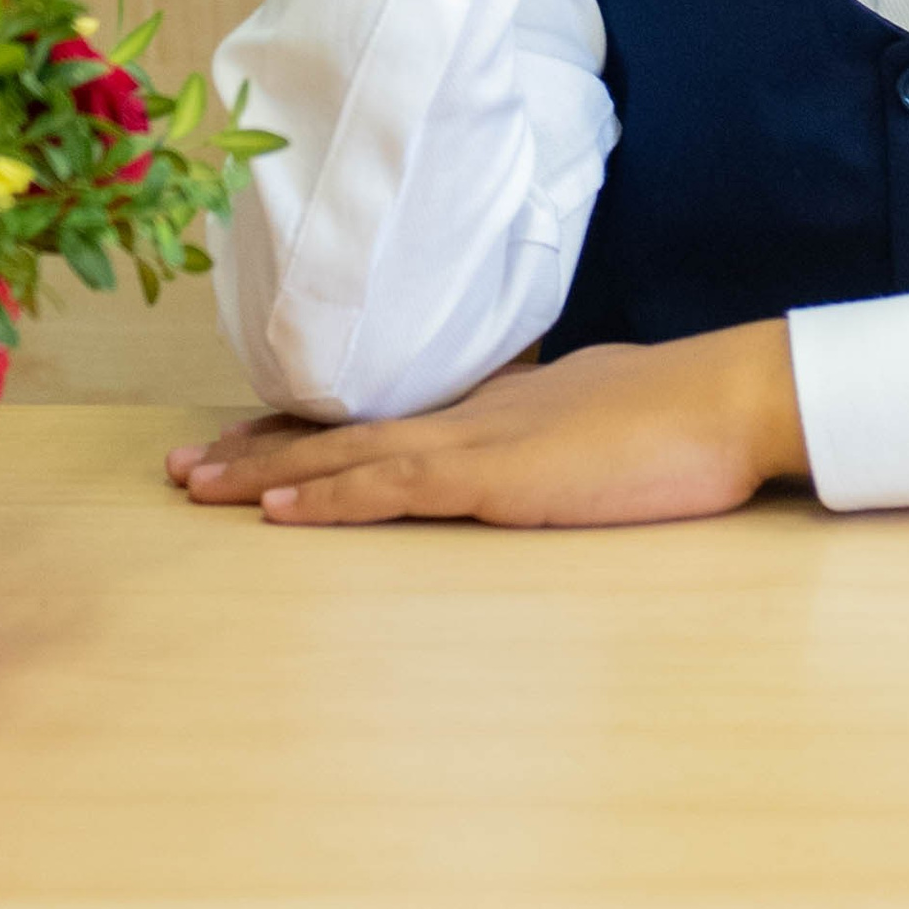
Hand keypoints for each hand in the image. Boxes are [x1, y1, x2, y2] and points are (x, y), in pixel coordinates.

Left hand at [163, 323, 809, 527]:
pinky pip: (389, 486)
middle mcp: (467, 415)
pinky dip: (326, 496)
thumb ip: (553, 440)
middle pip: (341, 430)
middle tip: (182, 467)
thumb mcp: (597, 425)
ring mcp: (475, 442)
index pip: (379, 420)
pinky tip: (277, 508)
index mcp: (492, 408)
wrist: (726, 400)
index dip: (306, 434)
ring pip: (345, 456)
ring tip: (196, 487)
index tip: (244, 444)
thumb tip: (537, 453)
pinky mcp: (490, 476)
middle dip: (255, 448)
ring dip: (263, 472)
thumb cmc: (680, 422)